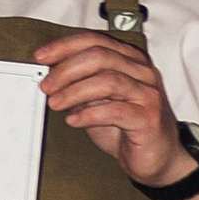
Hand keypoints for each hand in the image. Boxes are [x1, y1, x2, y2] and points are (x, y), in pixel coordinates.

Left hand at [34, 28, 186, 187]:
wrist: (156, 158)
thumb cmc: (127, 126)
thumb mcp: (97, 100)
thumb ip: (79, 84)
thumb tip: (50, 75)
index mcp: (130, 60)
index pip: (96, 41)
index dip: (65, 46)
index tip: (41, 57)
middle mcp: (143, 73)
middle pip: (100, 57)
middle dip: (67, 69)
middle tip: (46, 85)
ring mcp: (149, 95)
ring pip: (108, 81)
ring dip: (75, 91)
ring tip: (56, 103)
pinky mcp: (149, 119)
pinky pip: (116, 111)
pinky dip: (89, 114)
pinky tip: (73, 121)